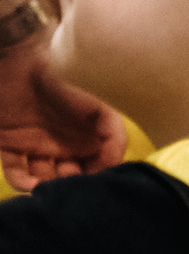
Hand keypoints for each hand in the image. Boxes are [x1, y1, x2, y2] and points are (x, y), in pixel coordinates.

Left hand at [0, 36, 124, 189]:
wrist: (15, 66)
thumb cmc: (60, 81)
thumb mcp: (98, 108)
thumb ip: (113, 134)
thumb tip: (113, 165)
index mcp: (89, 133)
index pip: (101, 163)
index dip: (101, 174)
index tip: (98, 181)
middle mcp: (66, 142)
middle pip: (74, 174)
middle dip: (74, 184)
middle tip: (71, 186)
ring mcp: (37, 145)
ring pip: (46, 178)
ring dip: (49, 186)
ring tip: (50, 187)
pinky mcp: (10, 146)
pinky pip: (16, 172)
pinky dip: (23, 182)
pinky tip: (31, 183)